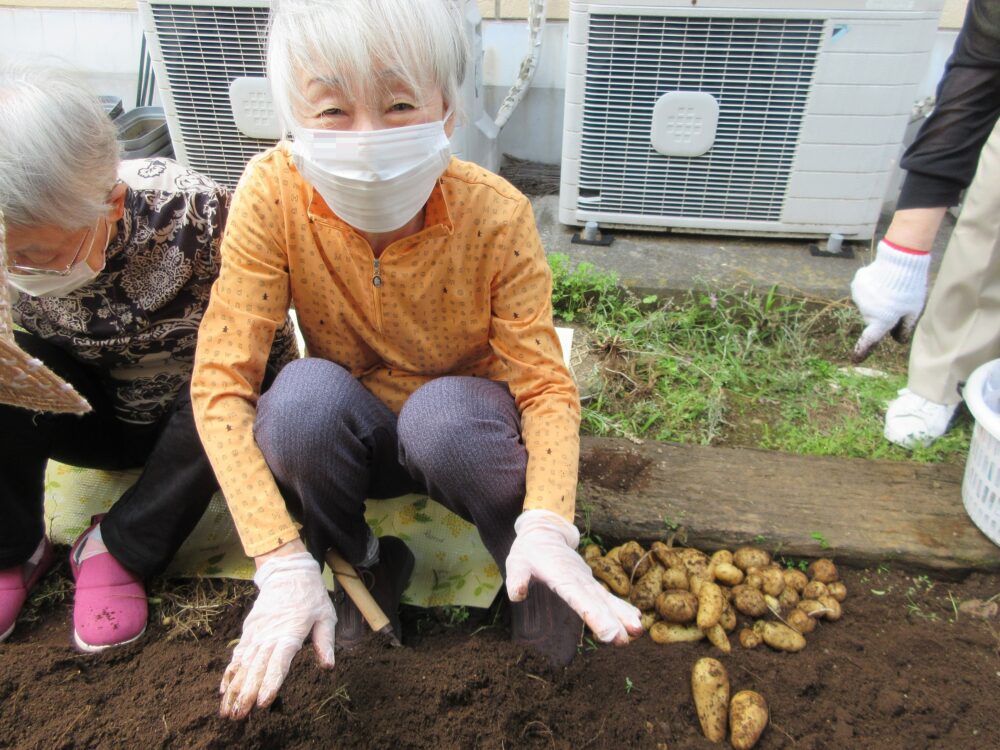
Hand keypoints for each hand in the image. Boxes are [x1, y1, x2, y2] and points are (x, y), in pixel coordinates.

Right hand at [219, 551, 335, 719]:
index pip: (278, 662)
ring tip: (226, 710)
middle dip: (246, 694)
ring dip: (234, 688)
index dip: (270, 683)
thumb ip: (325, 641)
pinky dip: (230, 673)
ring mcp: (256, 633)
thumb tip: (328, 666)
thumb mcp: (325, 615)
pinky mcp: (249, 631)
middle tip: (238, 716)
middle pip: (256, 668)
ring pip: (243, 665)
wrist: (287, 571)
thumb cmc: (310, 595)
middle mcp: (270, 635)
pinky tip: (223, 690)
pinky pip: (237, 655)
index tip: (262, 703)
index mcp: (290, 633)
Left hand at [505, 509, 642, 643]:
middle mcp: (579, 579)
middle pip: (597, 602)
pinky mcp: (590, 583)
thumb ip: (517, 579)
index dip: (593, 615)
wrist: (545, 533)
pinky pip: (607, 596)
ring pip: (607, 599)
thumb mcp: (517, 563)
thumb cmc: (529, 551)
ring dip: (622, 615)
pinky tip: (635, 619)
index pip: (579, 598)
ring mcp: (587, 580)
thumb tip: (518, 595)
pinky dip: (621, 607)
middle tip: (625, 640)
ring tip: (638, 632)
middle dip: (612, 621)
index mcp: (562, 576)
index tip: (606, 632)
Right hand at [850, 239, 930, 361]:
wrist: (900, 261)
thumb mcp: (914, 310)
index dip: (863, 350)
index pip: (870, 339)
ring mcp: (859, 297)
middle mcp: (867, 311)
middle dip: (882, 314)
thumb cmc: (911, 288)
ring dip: (877, 300)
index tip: (855, 360)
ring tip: (891, 288)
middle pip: (873, 318)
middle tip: (897, 302)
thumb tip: (898, 340)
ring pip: (868, 304)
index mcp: (882, 320)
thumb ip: (905, 327)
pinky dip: (871, 288)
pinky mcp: (857, 283)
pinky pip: (863, 290)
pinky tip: (882, 280)